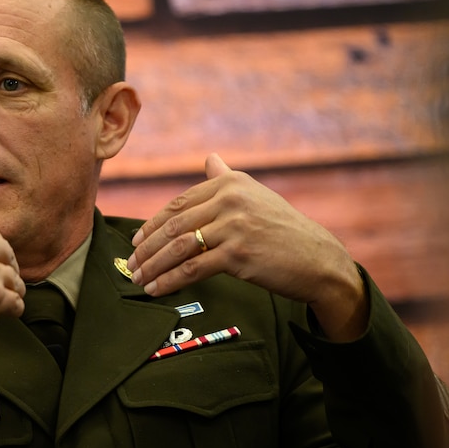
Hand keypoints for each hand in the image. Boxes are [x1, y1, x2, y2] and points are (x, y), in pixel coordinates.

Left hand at [127, 154, 368, 340]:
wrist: (317, 258)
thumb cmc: (282, 229)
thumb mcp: (255, 195)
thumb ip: (227, 177)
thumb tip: (209, 158)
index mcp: (230, 182)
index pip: (178, 204)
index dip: (152, 225)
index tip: (136, 241)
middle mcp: (230, 199)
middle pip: (174, 226)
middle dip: (147, 248)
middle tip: (131, 265)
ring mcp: (234, 226)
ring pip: (179, 247)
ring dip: (153, 266)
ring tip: (139, 279)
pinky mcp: (238, 253)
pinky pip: (192, 269)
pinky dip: (170, 281)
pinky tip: (157, 289)